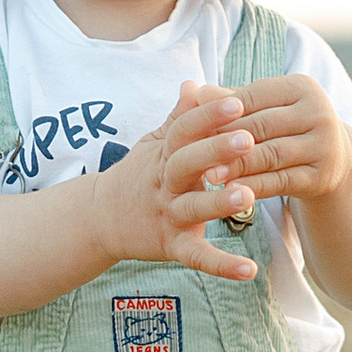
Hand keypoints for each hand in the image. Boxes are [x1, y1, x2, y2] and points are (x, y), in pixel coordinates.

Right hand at [88, 80, 274, 280]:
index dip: (209, 115)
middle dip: (216, 150)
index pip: (185, 129)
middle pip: (187, 162)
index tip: (237, 101)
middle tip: (248, 139)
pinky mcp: (172, 246)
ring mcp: (168, 215)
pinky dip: (222, 265)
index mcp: (165, 154)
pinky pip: (197, 257)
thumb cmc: (139, 175)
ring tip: (247, 196)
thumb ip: (178, 117)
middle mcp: (166, 182)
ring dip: (218, 203)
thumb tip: (194, 82)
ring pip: (192, 208)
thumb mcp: (154, 143)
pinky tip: (249, 269)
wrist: (101, 218)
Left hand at [207, 73, 351, 215]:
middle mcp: (319, 112)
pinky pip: (282, 181)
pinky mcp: (323, 176)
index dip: (222, 112)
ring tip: (209, 176)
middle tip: (194, 154)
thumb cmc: (283, 126)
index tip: (192, 125)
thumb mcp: (263, 108)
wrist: (330, 158)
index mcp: (302, 87)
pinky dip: (255, 187)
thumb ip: (229, 100)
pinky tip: (232, 192)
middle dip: (226, 140)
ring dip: (237, 166)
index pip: (254, 97)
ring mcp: (325, 145)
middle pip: (262, 126)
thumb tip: (193, 91)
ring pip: (271, 155)